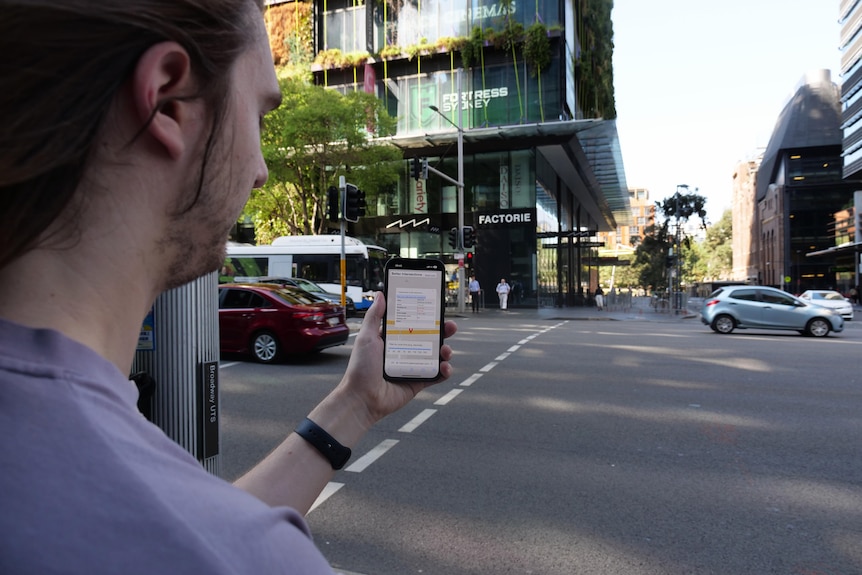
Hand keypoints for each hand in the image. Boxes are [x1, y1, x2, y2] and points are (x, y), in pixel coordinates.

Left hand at [334, 292, 456, 427]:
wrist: (362, 399)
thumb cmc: (360, 369)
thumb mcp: (366, 337)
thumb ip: (374, 316)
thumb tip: (380, 294)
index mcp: (393, 339)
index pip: (413, 323)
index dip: (425, 315)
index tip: (436, 307)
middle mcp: (405, 351)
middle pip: (429, 337)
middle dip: (443, 331)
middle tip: (450, 326)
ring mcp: (413, 367)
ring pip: (436, 355)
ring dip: (446, 350)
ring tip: (446, 350)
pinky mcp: (418, 382)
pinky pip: (437, 375)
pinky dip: (445, 371)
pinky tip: (445, 367)